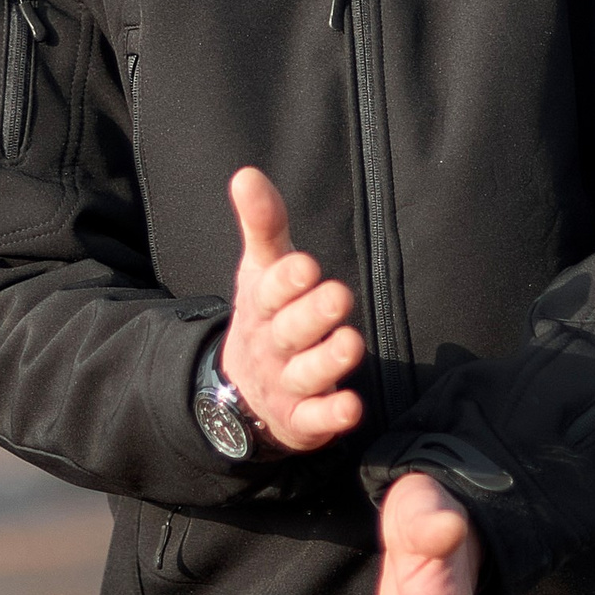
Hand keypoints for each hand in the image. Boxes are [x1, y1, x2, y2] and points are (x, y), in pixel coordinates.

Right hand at [219, 168, 364, 452]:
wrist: (241, 389)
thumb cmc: (266, 316)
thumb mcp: (261, 268)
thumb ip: (262, 223)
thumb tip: (247, 173)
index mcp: (261, 306)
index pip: (269, 290)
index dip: (286, 280)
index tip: (307, 265)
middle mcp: (270, 346)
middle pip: (289, 331)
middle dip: (312, 315)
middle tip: (339, 296)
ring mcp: (283, 384)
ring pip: (304, 375)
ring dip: (327, 361)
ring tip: (352, 344)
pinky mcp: (300, 419)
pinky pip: (313, 420)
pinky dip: (330, 416)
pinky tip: (351, 408)